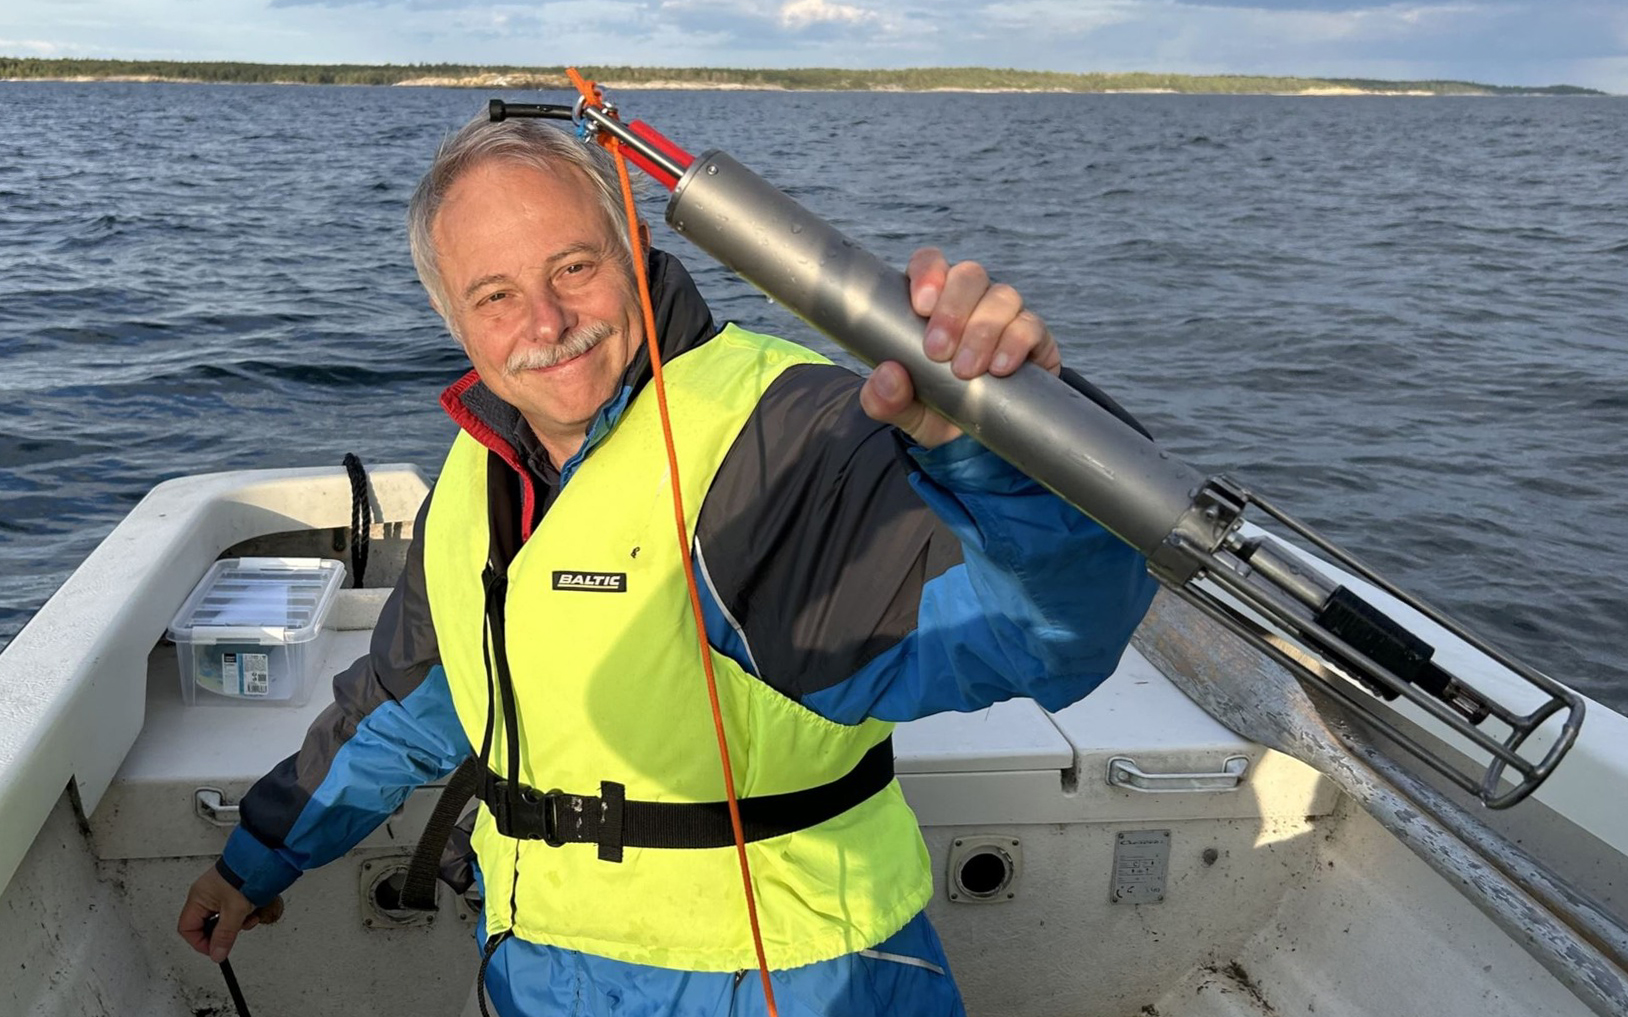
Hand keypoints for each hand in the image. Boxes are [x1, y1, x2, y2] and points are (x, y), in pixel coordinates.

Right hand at [178, 864, 283, 962]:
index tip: (215, 948)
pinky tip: (253, 911)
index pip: (187, 929)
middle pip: (206, 925)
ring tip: (249, 917)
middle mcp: (205, 894)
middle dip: (223, 931)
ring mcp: (219, 892)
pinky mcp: (232, 890)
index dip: (200, 942)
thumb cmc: (244, 876)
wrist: (263, 857)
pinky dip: (243, 914)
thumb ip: (225, 935)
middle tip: (234, 932)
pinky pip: (233, 910)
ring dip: (236, 923)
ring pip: (222, 918)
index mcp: (197, 898)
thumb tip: (216, 954)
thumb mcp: (234, 911)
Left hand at [859, 247, 1060, 447]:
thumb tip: (888, 375)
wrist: (978, 436)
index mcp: (933, 301)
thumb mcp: (902, 410)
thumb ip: (883, 398)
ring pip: (1002, 297)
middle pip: (969, 275)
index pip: (931, 263)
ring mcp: (1005, 314)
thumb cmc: (934, 408)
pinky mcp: (1034, 338)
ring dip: (982, 331)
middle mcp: (971, 299)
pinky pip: (1030, 326)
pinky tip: (999, 368)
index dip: (928, 273)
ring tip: (965, 370)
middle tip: (938, 352)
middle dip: (953, 310)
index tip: (921, 306)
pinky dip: (1015, 343)